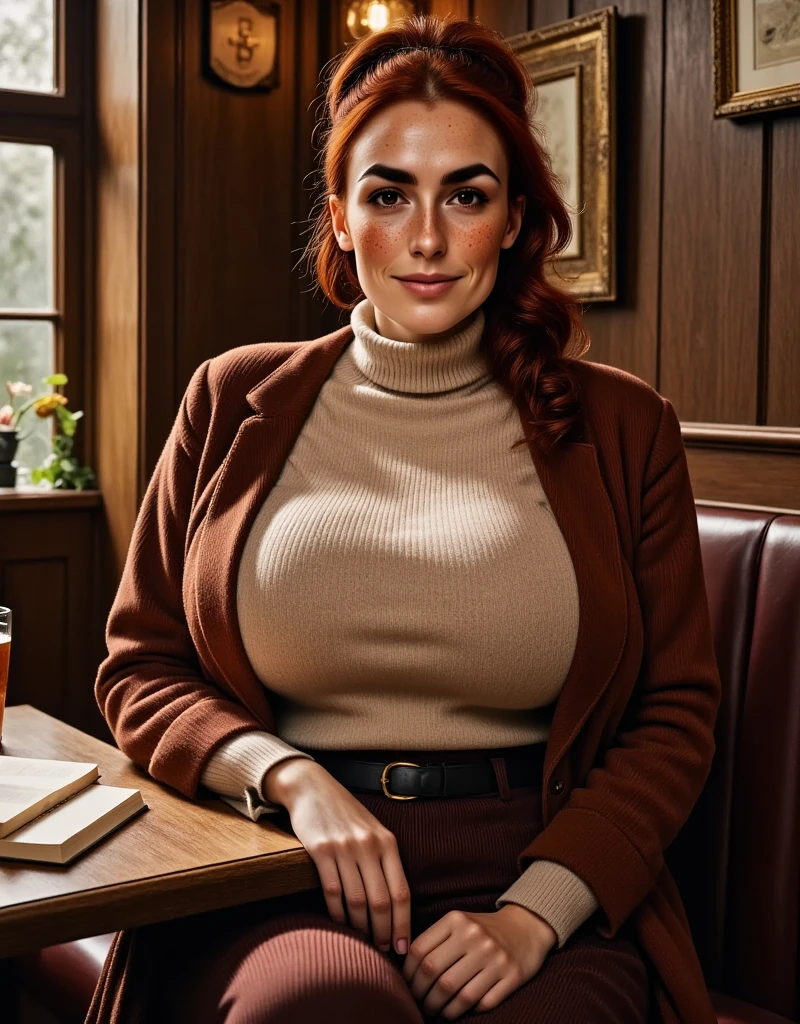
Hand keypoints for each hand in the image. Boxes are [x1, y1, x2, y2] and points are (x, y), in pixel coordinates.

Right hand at [262, 757, 410, 955]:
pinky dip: (337, 914)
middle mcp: (369, 845)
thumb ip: (385, 860)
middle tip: (382, 950)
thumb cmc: (346, 814)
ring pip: (357, 900)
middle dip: (383, 932)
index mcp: (387, 842)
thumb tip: (395, 904)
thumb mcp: (374, 830)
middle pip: (381, 901)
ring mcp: (345, 847)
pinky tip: (339, 924)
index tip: (403, 946)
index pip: (402, 891)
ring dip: (360, 928)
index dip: (404, 923)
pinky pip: (333, 891)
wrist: (313, 787)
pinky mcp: (321, 850)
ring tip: (362, 942)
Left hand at [402, 904, 556, 1018]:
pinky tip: (457, 1010)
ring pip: (457, 994)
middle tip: (420, 1003)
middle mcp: (476, 936)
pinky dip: (465, 1012)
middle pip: (435, 974)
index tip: (407, 985)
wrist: (526, 926)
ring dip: (441, 1009)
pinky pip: (481, 1003)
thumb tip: (406, 971)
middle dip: (422, 995)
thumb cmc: (482, 929)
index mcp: (457, 920)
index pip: (420, 951)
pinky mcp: (512, 976)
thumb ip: (434, 940)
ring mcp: (495, 957)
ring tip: (436, 1010)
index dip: (408, 974)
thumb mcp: (458, 923)